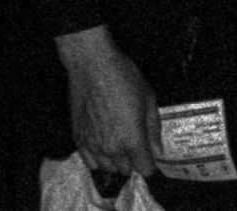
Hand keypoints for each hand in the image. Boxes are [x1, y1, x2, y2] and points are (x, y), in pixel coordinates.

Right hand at [57, 25, 158, 187]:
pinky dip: (98, 158)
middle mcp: (112, 149)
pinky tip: (103, 145)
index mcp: (132, 140)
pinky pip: (89, 162)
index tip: (151, 156)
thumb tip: (158, 150)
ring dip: (116, 161)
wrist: (92, 66)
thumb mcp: (148, 99)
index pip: (145, 168)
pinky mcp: (78, 139)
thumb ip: (154, 129)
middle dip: (133, 160)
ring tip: (119, 143)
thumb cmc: (124, 78)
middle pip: (126, 170)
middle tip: (136, 143)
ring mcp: (93, 145)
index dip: (151, 164)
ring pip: (107, 168)